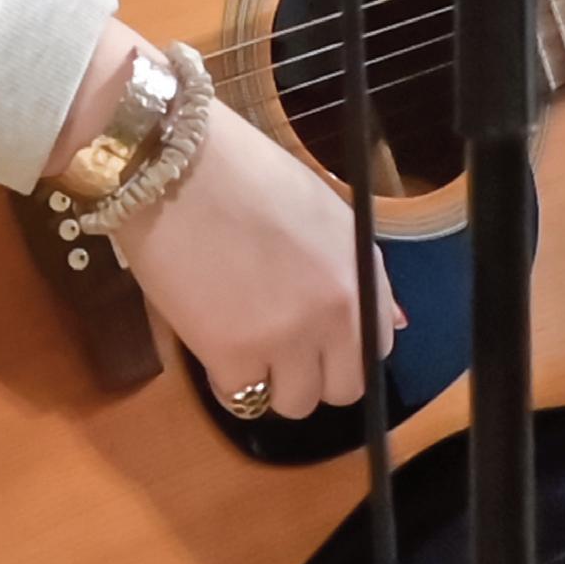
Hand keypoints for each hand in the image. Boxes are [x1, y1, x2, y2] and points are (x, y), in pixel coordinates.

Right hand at [116, 100, 401, 420]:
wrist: (171, 161)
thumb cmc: (243, 172)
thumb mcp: (322, 211)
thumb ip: (355, 271)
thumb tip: (393, 324)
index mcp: (360, 273)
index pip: (377, 347)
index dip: (345, 347)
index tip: (318, 339)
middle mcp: (335, 312)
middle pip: (343, 389)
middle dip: (313, 373)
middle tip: (278, 348)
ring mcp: (285, 338)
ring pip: (294, 403)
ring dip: (270, 381)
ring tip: (241, 343)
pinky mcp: (232, 355)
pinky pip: (240, 398)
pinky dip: (226, 381)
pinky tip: (212, 344)